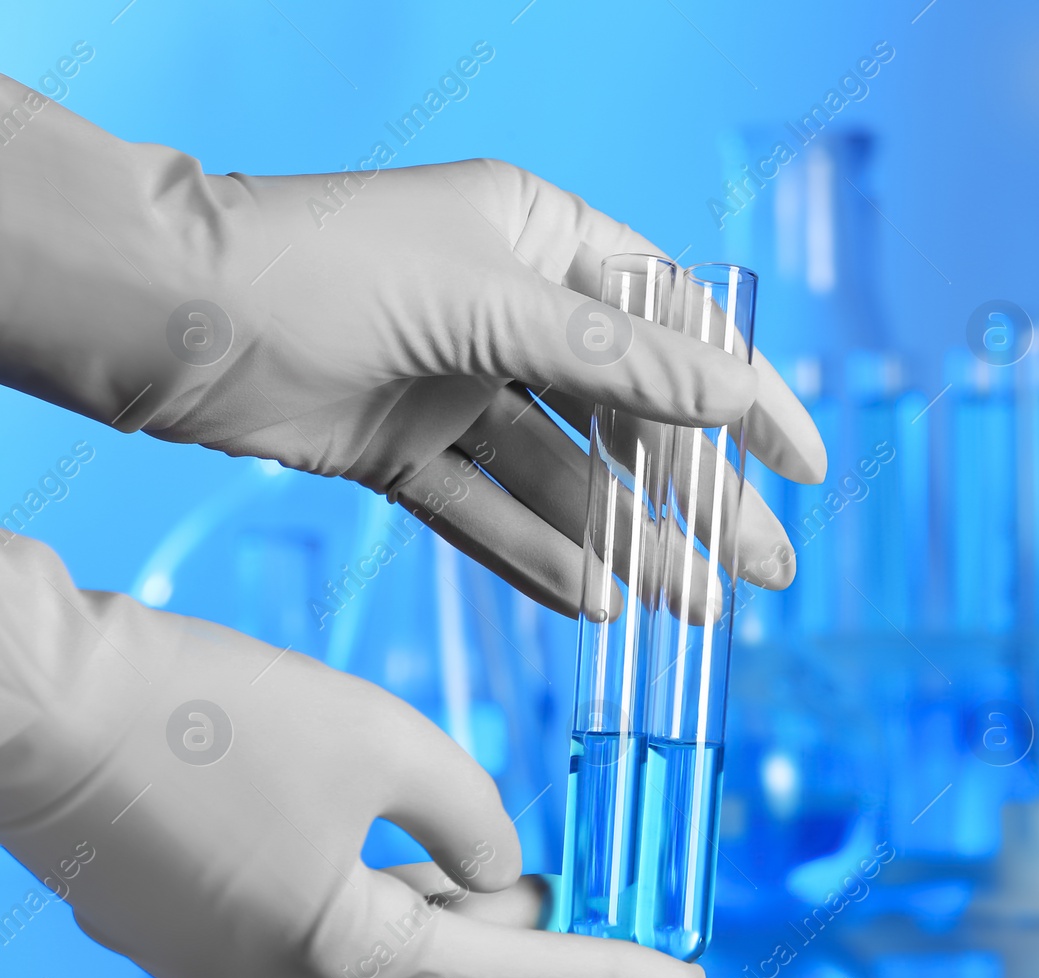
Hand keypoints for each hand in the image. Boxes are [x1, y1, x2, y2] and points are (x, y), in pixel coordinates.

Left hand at [0, 74, 824, 615]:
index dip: (747, 398)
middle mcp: (505, 310)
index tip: (806, 464)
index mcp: (540, 239)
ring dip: (627, 542)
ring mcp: (452, 383)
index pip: (674, 327)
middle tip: (761, 570)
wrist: (165, 315)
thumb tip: (734, 395)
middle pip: (627, 417)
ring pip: (562, 476)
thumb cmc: (324, 268)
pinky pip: (487, 509)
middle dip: (697, 497)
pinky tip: (597, 603)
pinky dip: (537, 554)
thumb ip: (618, 359)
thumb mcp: (492, 304)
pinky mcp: (400, 447)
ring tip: (692, 610)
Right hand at [0, 536, 701, 977]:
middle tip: (623, 937)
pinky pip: (329, 931)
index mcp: (331, 959)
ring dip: (469, 931)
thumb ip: (467, 812)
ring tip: (544, 893)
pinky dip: (398, 906)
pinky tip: (441, 870)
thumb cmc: (208, 714)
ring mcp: (227, 958)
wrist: (35, 693)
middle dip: (543, 963)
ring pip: (386, 961)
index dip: (607, 974)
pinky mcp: (195, 916)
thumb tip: (504, 863)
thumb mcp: (382, 745)